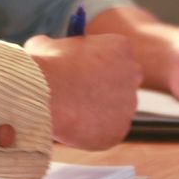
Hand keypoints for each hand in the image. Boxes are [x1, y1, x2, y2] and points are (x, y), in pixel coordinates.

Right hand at [25, 34, 141, 149]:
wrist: (46, 94)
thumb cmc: (46, 65)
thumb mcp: (48, 46)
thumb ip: (58, 48)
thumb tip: (49, 51)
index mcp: (120, 47)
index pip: (116, 56)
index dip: (97, 65)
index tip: (83, 72)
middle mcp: (132, 74)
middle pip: (122, 82)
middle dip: (105, 89)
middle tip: (81, 95)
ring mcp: (129, 104)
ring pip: (115, 110)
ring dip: (98, 112)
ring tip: (70, 112)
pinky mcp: (120, 130)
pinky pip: (107, 132)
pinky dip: (93, 132)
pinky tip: (74, 126)